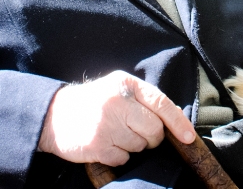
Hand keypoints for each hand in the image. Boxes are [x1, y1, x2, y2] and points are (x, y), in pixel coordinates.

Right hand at [37, 70, 195, 164]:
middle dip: (152, 137)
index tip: (188, 137)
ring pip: (140, 146)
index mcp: (126, 84)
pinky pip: (123, 158)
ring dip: (132, 145)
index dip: (178, 122)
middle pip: (154, 130)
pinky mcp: (97, 145)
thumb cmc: (94, 102)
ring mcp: (106, 124)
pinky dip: (118, 156)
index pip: (161, 103)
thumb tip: (174, 118)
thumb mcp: (118, 88)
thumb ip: (144, 98)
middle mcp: (117, 102)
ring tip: (115, 134)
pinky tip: (106, 144)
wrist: (53, 115)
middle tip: (137, 133)